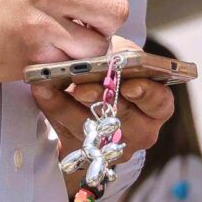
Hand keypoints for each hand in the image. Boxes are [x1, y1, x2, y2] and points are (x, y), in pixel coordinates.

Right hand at [0, 0, 129, 82]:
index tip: (88, 5)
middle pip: (116, 10)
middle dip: (107, 25)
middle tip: (86, 30)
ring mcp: (39, 27)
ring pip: (98, 46)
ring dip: (88, 52)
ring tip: (65, 48)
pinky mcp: (30, 59)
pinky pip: (70, 68)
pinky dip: (65, 69)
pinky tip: (45, 60)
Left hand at [35, 48, 176, 189]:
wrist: (92, 102)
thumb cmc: (113, 74)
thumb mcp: (123, 61)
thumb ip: (122, 55)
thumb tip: (108, 48)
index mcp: (156, 108)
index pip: (159, 103)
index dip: (147, 95)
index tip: (129, 85)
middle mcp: (140, 130)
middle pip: (123, 118)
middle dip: (100, 99)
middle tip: (82, 87)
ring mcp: (113, 146)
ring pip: (91, 128)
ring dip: (67, 104)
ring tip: (49, 84)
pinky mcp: (86, 153)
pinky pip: (67, 133)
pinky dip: (53, 109)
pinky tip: (41, 92)